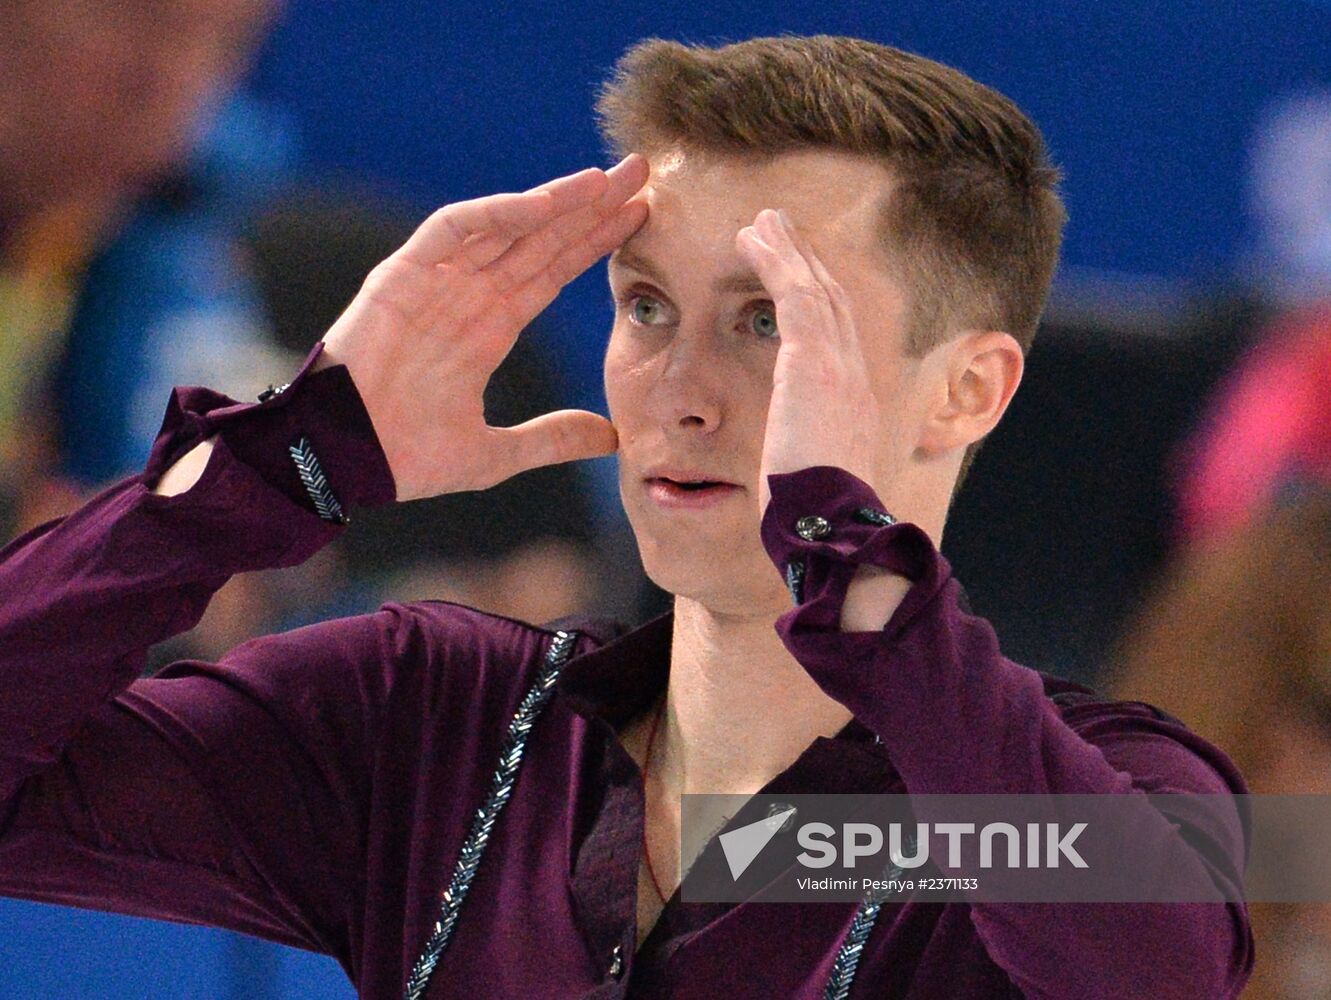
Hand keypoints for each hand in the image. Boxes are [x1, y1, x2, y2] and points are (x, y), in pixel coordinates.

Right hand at [315, 156, 649, 500]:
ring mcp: (436, 283)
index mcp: (489, 329)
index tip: (638, 218)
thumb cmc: (404, 459)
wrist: (342, 464)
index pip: (552, 272)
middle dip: (589, 208)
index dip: (594, 244)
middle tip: (640, 173)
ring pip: (505, 226)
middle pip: (539, 240)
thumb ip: (551, 440)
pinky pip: (452, 230)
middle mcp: (468, 297)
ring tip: (605, 180)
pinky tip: (542, 203)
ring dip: (554, 201)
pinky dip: (495, 214)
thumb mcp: (495, 454)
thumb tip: (610, 436)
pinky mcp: (401, 276)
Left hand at [735, 209, 880, 516]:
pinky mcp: (813, 360)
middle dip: (807, 264)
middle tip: (782, 231)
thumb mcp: (813, 485)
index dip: (819, 303)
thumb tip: (787, 478)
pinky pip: (793, 293)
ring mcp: (837, 366)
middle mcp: (854, 377)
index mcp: (854, 407)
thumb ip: (804, 465)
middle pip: (833, 303)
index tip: (798, 280)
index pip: (838, 340)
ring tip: (761, 222)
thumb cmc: (815, 522)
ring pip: (814, 289)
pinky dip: (775, 260)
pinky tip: (750, 237)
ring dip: (787, 251)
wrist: (829, 527)